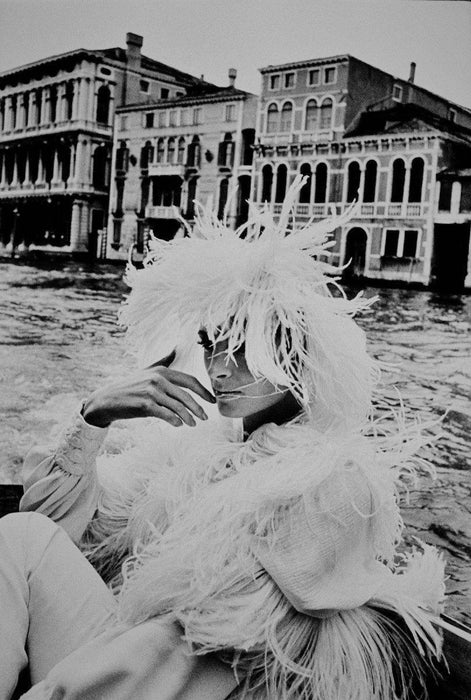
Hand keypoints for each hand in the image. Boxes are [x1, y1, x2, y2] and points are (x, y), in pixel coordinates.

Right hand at [82, 351, 215, 427]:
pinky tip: (178, 425)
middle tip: (205, 418)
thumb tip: (177, 348)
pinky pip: (166, 415)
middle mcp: (158, 379)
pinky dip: (175, 421)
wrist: (107, 399)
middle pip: (186, 396)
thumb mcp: (147, 370)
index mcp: (162, 371)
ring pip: (178, 407)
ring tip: (193, 424)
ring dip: (188, 418)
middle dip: (199, 408)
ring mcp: (151, 392)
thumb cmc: (130, 386)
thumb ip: (164, 360)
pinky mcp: (145, 405)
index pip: (190, 381)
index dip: (204, 392)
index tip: (212, 401)